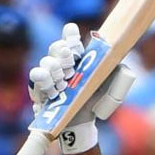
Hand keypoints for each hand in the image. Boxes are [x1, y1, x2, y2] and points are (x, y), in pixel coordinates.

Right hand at [29, 23, 136, 154]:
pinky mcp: (40, 92)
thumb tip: (118, 63)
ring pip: (46, 63)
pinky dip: (41, 80)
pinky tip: (46, 80)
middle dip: (63, 51)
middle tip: (70, 58)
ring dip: (53, 67)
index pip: (71, 41)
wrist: (83, 123)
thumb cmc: (95, 101)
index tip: (72, 31)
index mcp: (78, 58)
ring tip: (62, 78)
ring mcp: (50, 77)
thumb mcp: (112, 86)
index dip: (70, 35)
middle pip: (57, 49)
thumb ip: (118, 73)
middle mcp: (62, 64)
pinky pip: (36, 83)